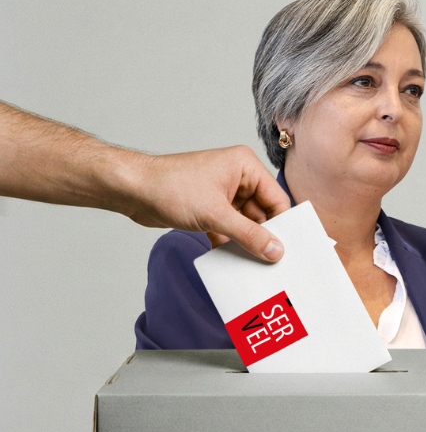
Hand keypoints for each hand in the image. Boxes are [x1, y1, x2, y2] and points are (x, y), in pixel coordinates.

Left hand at [126, 146, 289, 260]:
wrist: (131, 190)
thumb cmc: (169, 187)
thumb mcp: (216, 214)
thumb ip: (249, 235)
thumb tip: (276, 251)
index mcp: (245, 166)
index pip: (276, 199)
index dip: (282, 225)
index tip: (287, 250)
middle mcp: (237, 178)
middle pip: (262, 214)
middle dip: (262, 237)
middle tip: (270, 263)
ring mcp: (223, 193)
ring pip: (245, 224)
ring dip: (244, 243)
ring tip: (251, 265)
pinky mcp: (210, 208)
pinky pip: (229, 229)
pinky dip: (229, 243)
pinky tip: (230, 261)